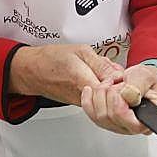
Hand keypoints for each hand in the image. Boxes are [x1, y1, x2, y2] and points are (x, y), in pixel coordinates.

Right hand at [7, 43, 122, 105]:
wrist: (33, 71)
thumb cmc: (53, 59)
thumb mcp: (80, 51)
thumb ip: (102, 64)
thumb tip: (119, 74)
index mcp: (84, 81)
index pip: (112, 92)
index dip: (122, 84)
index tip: (123, 74)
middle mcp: (83, 96)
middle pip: (111, 98)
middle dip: (119, 85)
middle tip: (117, 72)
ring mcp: (82, 102)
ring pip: (105, 99)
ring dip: (111, 87)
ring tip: (106, 74)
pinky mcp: (80, 104)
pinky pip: (98, 99)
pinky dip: (101, 89)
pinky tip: (98, 79)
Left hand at [81, 63, 156, 135]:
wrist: (144, 81)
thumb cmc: (149, 81)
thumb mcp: (146, 77)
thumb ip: (137, 85)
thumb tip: (127, 96)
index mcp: (149, 119)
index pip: (131, 123)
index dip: (119, 105)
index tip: (119, 89)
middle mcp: (134, 127)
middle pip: (110, 117)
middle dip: (109, 93)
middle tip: (118, 82)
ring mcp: (119, 126)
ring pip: (99, 117)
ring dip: (100, 94)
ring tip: (110, 84)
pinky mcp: (107, 122)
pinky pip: (91, 115)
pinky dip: (88, 100)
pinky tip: (90, 90)